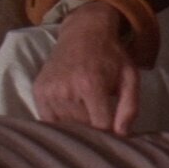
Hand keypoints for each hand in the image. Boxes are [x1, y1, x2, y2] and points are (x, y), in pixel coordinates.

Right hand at [33, 2, 139, 135]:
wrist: (83, 32)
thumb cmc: (110, 56)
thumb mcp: (130, 76)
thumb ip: (130, 106)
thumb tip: (122, 134)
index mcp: (91, 84)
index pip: (100, 125)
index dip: (110, 134)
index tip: (115, 135)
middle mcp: (66, 89)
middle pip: (82, 128)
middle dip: (94, 130)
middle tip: (102, 123)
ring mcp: (49, 91)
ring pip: (65, 126)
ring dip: (77, 126)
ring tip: (88, 115)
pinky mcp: (38, 91)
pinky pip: (48, 119)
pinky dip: (61, 121)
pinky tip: (72, 112)